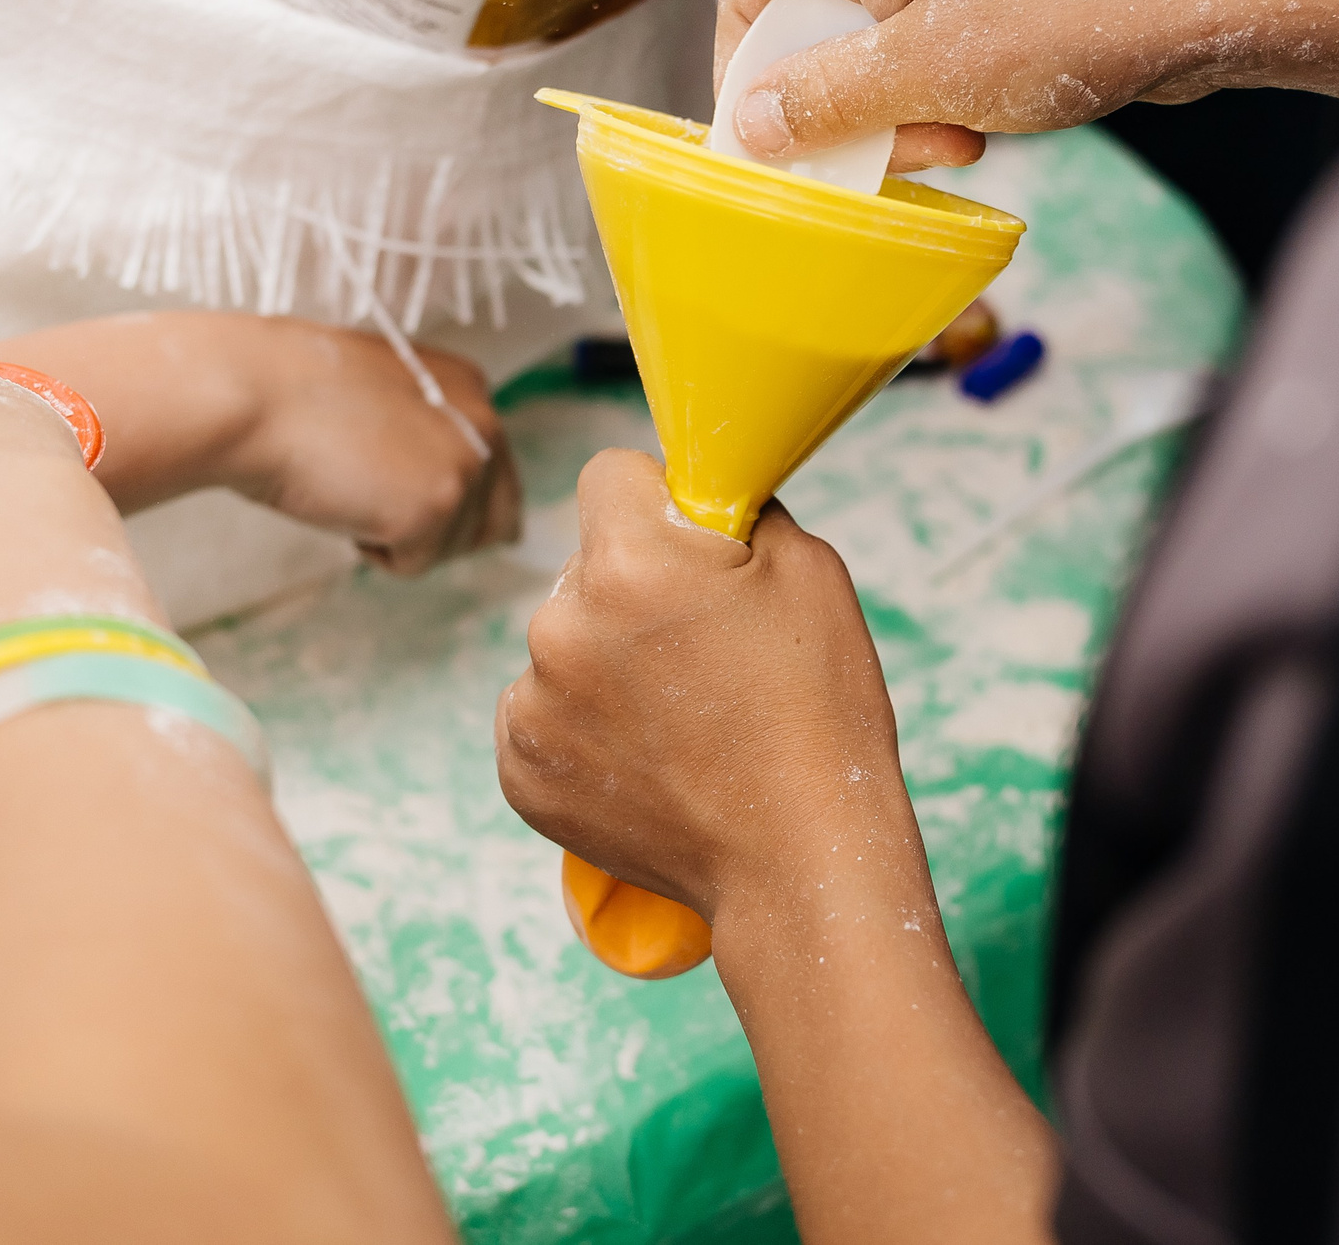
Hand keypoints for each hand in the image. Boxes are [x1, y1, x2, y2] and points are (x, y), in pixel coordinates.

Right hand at [221, 320, 520, 575]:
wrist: (253, 396)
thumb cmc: (292, 395)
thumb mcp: (380, 398)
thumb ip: (423, 431)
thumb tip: (438, 490)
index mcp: (469, 390)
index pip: (496, 477)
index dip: (445, 501)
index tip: (395, 492)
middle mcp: (485, 424)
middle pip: (493, 523)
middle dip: (436, 529)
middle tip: (371, 498)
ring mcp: (464, 467)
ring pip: (452, 548)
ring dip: (400, 538)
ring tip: (349, 486)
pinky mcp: (436, 508)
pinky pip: (413, 564)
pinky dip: (373, 551)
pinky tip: (343, 502)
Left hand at [497, 450, 906, 920]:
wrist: (799, 862)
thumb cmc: (818, 714)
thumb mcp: (807, 570)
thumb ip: (735, 507)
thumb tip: (694, 490)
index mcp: (625, 564)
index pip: (609, 475)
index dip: (658, 503)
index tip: (692, 548)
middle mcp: (559, 628)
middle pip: (586, 567)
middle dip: (634, 590)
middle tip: (705, 653)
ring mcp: (532, 706)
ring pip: (563, 644)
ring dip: (606, 664)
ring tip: (684, 721)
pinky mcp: (520, 772)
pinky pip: (543, 715)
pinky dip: (585, 731)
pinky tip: (649, 760)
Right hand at [716, 0, 1338, 166]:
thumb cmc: (1068, 19)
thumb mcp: (926, 74)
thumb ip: (823, 98)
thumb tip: (744, 124)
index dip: (746, 82)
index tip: (780, 149)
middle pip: (810, 24)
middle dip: (842, 106)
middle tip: (900, 155)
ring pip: (872, 42)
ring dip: (896, 109)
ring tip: (958, 139)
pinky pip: (926, 38)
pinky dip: (938, 88)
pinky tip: (987, 118)